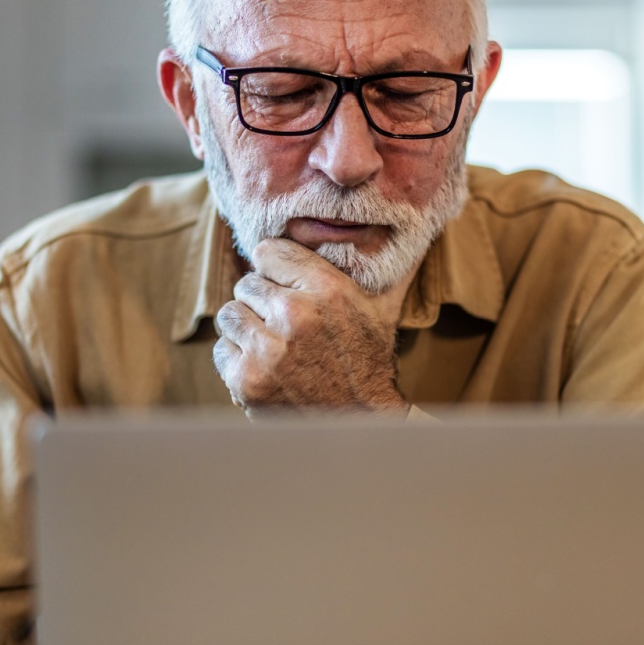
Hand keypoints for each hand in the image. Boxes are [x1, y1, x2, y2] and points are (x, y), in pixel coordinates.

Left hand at [214, 238, 408, 415]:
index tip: (280, 281)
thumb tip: (420, 220)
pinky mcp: (247, 380)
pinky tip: (263, 367)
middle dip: (261, 301)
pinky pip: (222, 350)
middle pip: (246, 283)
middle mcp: (295, 314)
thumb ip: (378, 266)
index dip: (273, 267)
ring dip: (246, 328)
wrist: (360, 424)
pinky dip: (237, 358)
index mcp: (328, 289)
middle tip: (282, 323)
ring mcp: (267, 350)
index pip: (268, 251)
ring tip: (271, 344)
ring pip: (230, 315)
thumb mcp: (378, 308)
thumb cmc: (367, 362)